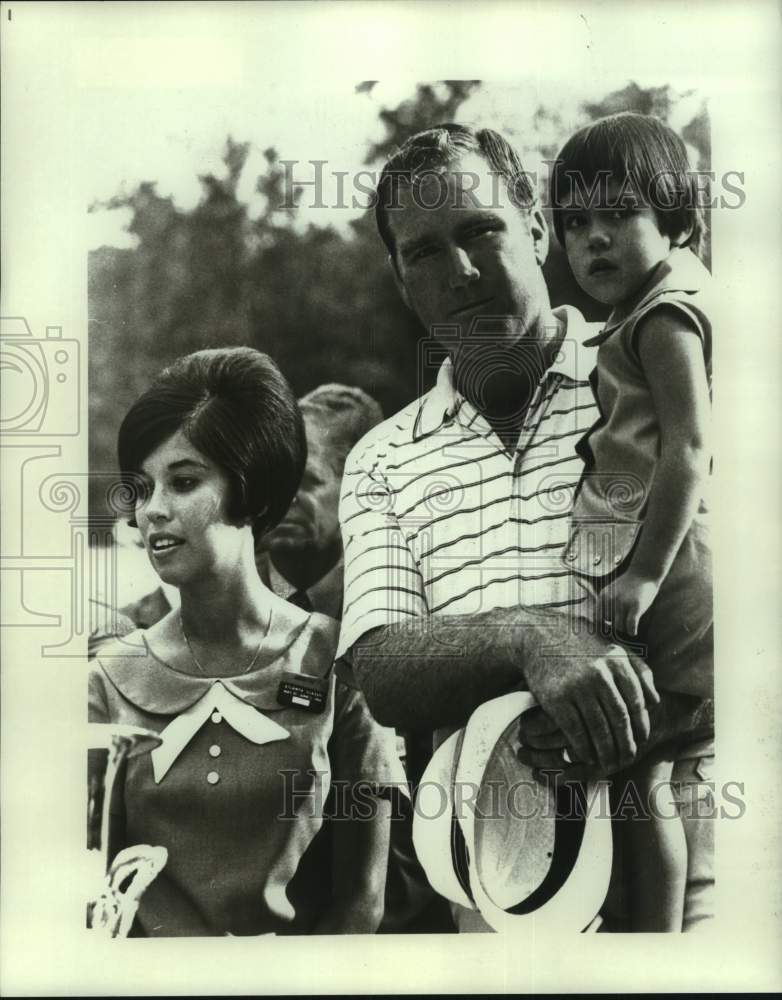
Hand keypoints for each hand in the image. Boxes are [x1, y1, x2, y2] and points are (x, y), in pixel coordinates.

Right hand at [520, 619, 659, 774]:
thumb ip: (638, 669)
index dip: (641, 725)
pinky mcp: (556, 698)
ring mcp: (577, 686)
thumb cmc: (581, 644)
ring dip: (606, 751)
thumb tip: (655, 701)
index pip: (636, 702)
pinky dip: (583, 748)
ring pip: (599, 728)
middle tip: (628, 758)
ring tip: (610, 763)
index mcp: (616, 661)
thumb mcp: (613, 646)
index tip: (641, 740)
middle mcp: (599, 674)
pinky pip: (575, 730)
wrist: (539, 636)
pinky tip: (587, 756)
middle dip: (626, 743)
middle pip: (619, 718)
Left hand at [598, 573, 659, 636]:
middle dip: (616, 625)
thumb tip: (599, 624)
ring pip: (619, 627)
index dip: (602, 627)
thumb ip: (605, 604)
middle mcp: (611, 600)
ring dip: (624, 629)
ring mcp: (623, 603)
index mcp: (603, 597)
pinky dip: (632, 631)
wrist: (644, 573)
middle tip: (623, 623)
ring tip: (629, 625)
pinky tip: (633, 631)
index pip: (597, 619)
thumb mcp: (611, 591)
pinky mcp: (635, 607)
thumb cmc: (628, 585)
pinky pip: (630, 626)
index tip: (608, 630)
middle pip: (609, 624)